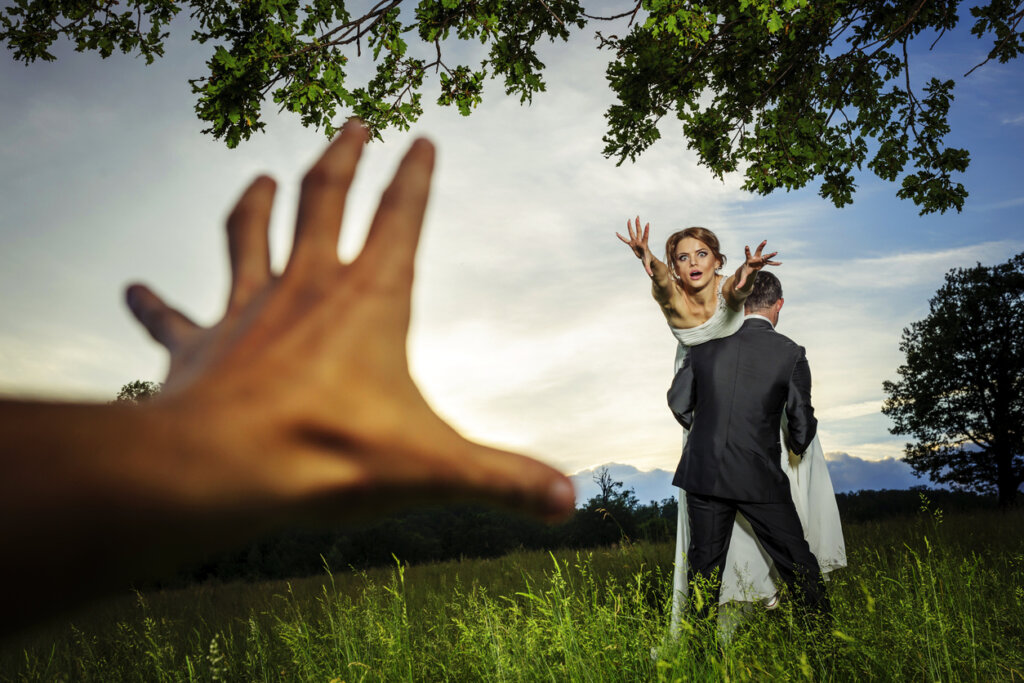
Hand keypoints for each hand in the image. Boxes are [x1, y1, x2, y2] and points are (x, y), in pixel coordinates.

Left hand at [125, 120, 574, 526]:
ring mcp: (248, 308)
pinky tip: (131, 291)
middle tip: (354, 123)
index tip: (423, 138)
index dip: (415, 175)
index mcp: (369, 298)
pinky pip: (171, 317)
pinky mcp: (200, 344)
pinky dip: (151, 304)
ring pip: (248, 232)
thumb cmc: (330, 457)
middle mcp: (307, 285)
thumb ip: (504, 481)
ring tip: (259, 176)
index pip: (401, 215)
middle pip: (323, 195)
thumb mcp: (434, 470)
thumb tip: (570, 504)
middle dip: (342, 156)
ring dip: (255, 200)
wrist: (220, 470)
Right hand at [615, 216, 653, 276]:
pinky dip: (621, 237)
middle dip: (638, 225)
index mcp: (644, 244)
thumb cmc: (648, 260)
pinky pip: (625, 240)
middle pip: (638, 231)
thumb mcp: (648, 264)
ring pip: (632, 233)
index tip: (647, 224)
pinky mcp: (632, 244)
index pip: (646, 236)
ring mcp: (635, 242)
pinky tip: (616, 233)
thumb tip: (651, 275)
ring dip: (631, 226)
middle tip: (637, 217)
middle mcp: (639, 241)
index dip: (647, 231)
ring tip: (629, 219)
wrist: (647, 258)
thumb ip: (649, 269)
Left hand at [735, 240, 780, 289]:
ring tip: (776, 253)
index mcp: (748, 260)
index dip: (747, 251)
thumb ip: (740, 283)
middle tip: (765, 241)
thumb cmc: (745, 271)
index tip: (746, 246)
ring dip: (771, 255)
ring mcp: (760, 260)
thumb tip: (736, 289)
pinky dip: (774, 264)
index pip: (747, 254)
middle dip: (761, 246)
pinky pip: (770, 263)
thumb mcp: (743, 277)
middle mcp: (755, 258)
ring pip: (766, 255)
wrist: (748, 268)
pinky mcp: (763, 262)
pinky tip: (780, 263)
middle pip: (758, 251)